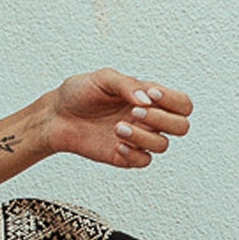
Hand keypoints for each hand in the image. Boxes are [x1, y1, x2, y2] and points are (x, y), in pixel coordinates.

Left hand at [45, 69, 192, 169]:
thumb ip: (127, 84)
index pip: (183, 103)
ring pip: (163, 146)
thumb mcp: (103, 78)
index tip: (149, 94)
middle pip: (182, 127)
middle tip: (135, 112)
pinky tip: (116, 144)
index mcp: (149, 98)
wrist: (55, 116)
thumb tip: (146, 99)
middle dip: (162, 119)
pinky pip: (143, 161)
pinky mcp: (124, 156)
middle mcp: (148, 119)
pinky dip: (133, 154)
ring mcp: (138, 139)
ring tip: (118, 128)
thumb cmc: (79, 93)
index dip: (173, 100)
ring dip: (143, 137)